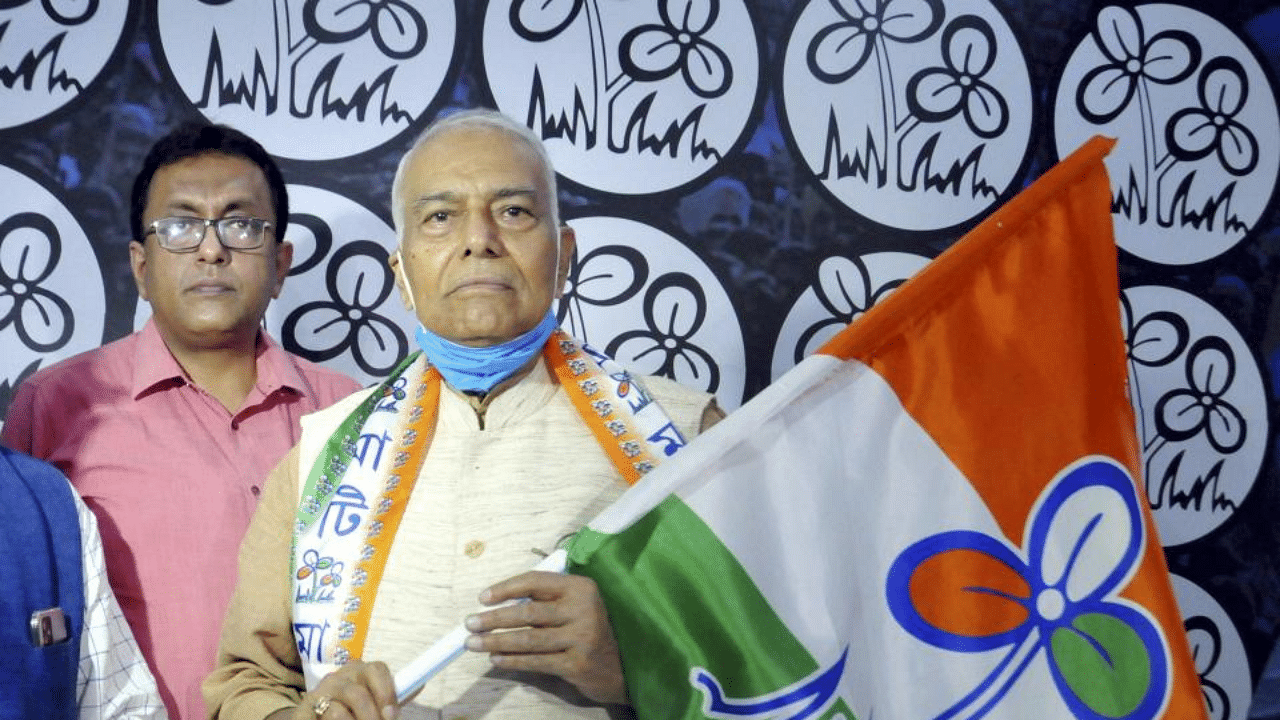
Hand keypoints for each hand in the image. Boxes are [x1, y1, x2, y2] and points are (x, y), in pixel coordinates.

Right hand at [287, 660, 397, 719]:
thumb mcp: (373, 702)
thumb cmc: (351, 710)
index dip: (387, 693)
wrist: (316, 718)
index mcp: (359, 671)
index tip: (391, 715)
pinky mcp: (305, 709)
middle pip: (359, 693)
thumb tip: (420, 683)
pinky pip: (326, 718)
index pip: (377, 669)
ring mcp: (320, 692)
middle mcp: (339, 677)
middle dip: (371, 717)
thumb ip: (391, 698)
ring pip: (339, 711)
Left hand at [464, 571, 628, 705]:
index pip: (536, 581)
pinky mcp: (577, 664)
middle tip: (470, 623)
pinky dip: (512, 661)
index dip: (506, 588)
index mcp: (581, 587)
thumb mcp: (577, 606)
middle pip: (528, 612)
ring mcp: (582, 638)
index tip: (483, 597)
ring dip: (497, 641)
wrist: (621, 666)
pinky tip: (496, 659)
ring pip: (529, 639)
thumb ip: (548, 600)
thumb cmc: (589, 630)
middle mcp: (584, 609)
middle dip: (494, 618)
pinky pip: (536, 661)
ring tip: (474, 643)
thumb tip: (500, 604)